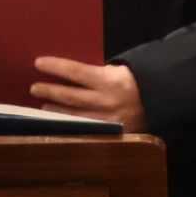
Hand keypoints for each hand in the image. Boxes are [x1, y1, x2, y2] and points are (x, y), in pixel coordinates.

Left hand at [30, 57, 146, 132]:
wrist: (162, 102)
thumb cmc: (136, 81)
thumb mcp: (119, 70)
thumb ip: (97, 73)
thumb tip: (71, 75)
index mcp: (108, 80)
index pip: (75, 71)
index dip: (55, 66)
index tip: (38, 63)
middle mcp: (106, 101)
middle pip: (70, 96)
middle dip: (50, 90)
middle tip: (33, 88)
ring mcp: (108, 120)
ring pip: (75, 116)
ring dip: (56, 110)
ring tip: (42, 106)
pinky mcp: (111, 134)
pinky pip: (87, 129)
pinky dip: (72, 125)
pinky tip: (62, 123)